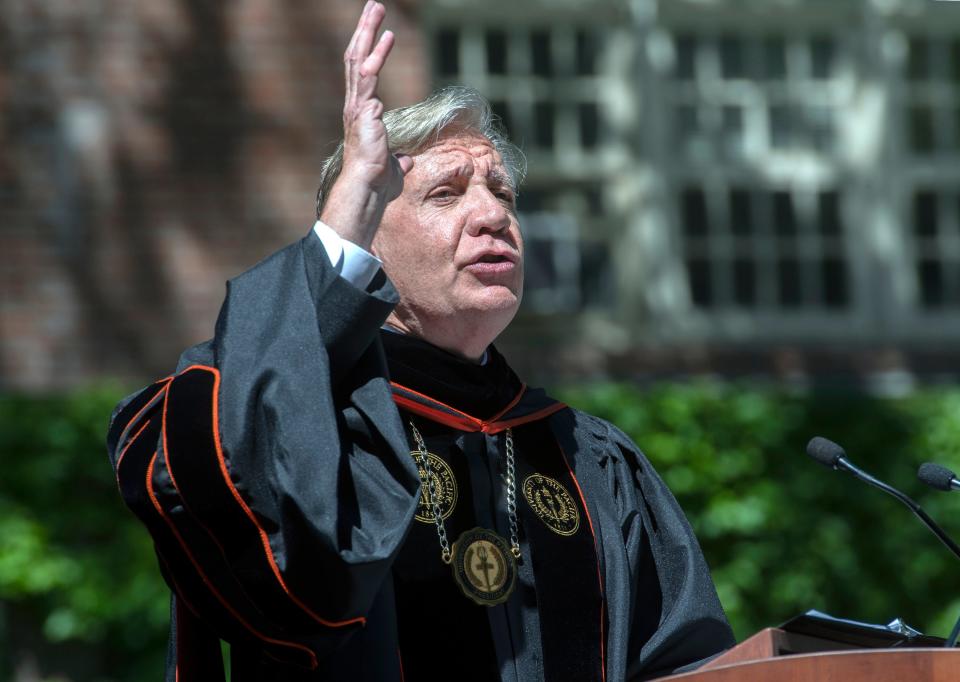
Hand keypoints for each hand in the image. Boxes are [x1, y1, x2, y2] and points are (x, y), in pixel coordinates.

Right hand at [320, 1, 412, 249]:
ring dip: (369, 35)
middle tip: (375, 6)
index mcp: (361, 114)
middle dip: (365, 31)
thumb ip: (398, 158)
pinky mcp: (364, 112)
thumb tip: (405, 159)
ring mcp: (358, 108)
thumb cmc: (377, 183)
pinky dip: (377, 56)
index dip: (372, 50)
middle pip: (357, 58)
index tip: (383, 31)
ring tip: (379, 11)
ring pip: (360, 61)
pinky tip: (387, 38)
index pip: (363, 74)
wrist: (367, 192)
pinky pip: (370, 77)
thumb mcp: (392, 166)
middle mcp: (355, 106)